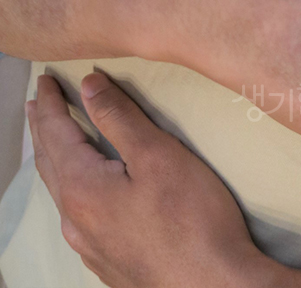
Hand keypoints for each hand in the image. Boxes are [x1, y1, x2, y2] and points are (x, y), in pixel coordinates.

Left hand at [27, 74, 284, 287]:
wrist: (214, 285)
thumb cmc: (191, 218)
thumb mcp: (157, 156)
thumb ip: (119, 118)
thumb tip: (88, 85)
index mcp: (82, 188)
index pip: (56, 133)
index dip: (52, 103)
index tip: (46, 80)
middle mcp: (76, 219)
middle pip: (51, 164)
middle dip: (44, 131)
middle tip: (39, 106)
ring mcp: (91, 246)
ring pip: (62, 194)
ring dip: (55, 162)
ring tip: (54, 145)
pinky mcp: (110, 262)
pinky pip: (78, 218)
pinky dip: (73, 192)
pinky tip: (84, 198)